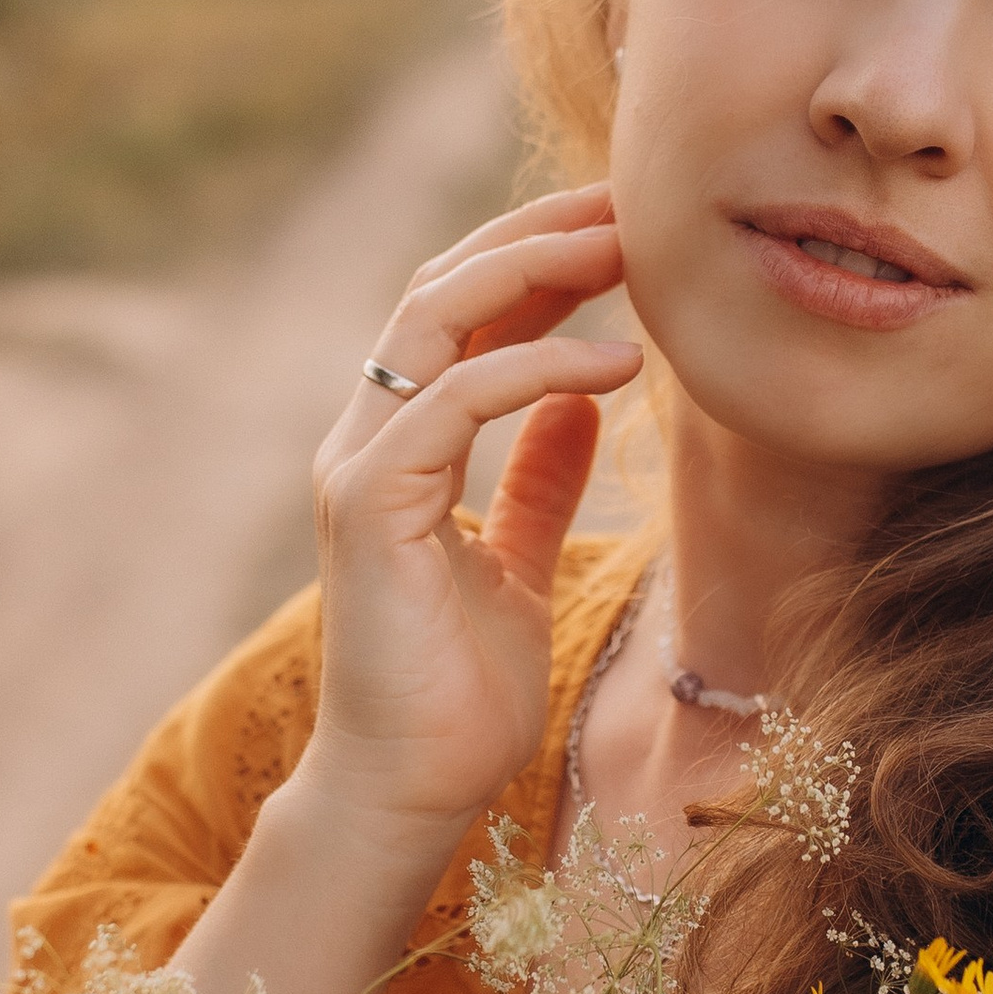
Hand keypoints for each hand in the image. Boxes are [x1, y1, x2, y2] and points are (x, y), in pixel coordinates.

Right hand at [301, 182, 640, 852]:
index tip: (628, 227)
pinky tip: (617, 365)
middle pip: (444, 287)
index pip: (462, 310)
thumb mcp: (522, 563)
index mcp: (400, 443)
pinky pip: (458, 399)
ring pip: (435, 317)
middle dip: (539, 232)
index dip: (539, 256)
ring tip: (628, 250)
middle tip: (634, 203)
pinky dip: (539, 368)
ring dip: (538, 269)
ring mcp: (359, 466)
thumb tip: (587, 402)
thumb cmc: (462, 695)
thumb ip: (541, 480)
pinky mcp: (368, 506)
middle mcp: (368, 436)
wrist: (410, 790)